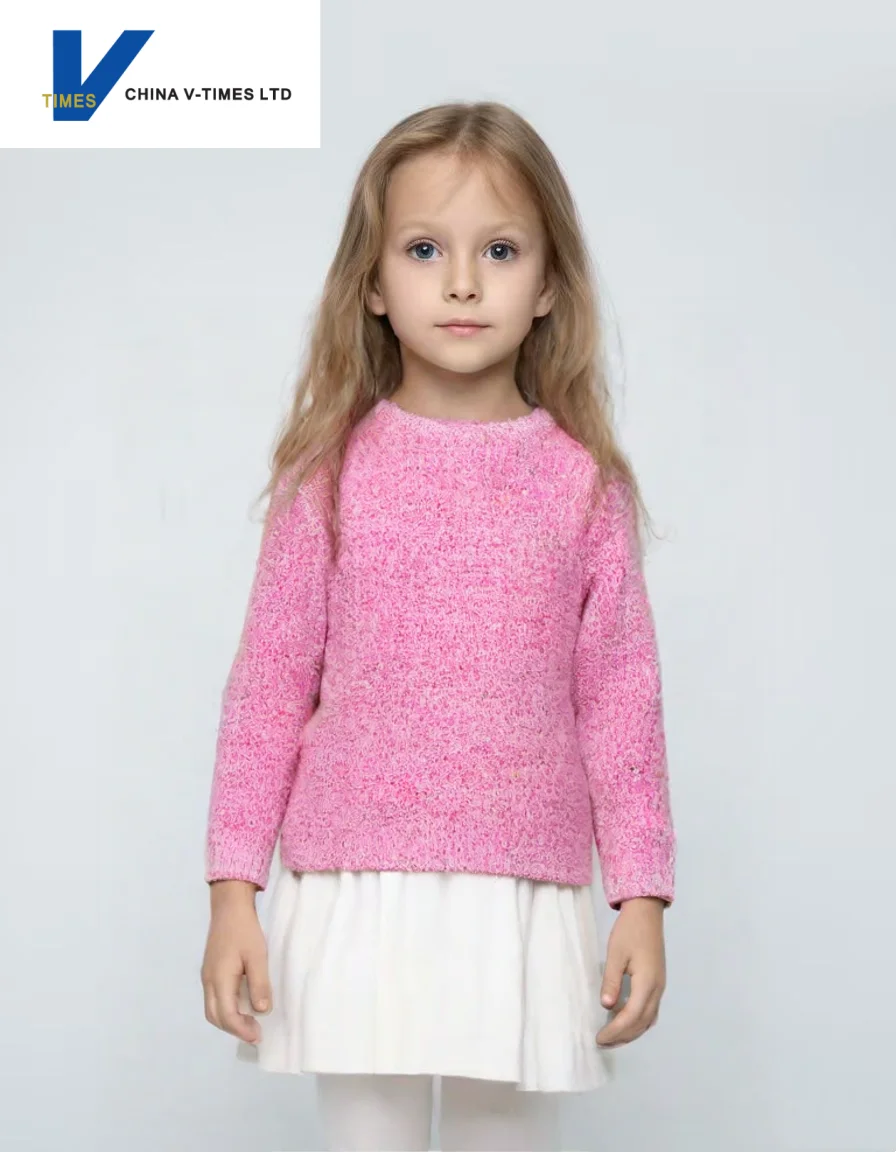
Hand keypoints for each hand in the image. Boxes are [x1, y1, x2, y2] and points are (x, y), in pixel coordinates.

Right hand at [201, 880, 271, 1044]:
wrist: (229, 907)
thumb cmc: (245, 930)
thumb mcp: (257, 956)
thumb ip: (259, 984)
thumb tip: (261, 1011)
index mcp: (219, 979)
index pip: (227, 1015)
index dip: (242, 1029)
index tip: (258, 1036)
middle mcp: (208, 981)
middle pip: (215, 1016)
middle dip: (234, 1029)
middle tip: (255, 1033)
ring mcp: (207, 975)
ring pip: (212, 1009)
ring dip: (229, 1020)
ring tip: (249, 1023)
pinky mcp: (210, 970)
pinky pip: (214, 998)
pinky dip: (226, 1008)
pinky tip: (241, 1005)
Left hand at [595, 896, 666, 1048]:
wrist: (646, 913)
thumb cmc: (629, 931)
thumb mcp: (615, 954)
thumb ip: (612, 981)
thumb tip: (607, 1006)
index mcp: (647, 983)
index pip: (631, 1016)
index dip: (615, 1030)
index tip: (599, 1038)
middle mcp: (657, 989)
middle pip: (642, 1022)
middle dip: (623, 1036)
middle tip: (602, 1042)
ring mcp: (660, 986)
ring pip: (648, 1019)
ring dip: (631, 1031)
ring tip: (612, 1036)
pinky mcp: (658, 982)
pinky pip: (651, 1010)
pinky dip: (638, 1021)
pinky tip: (625, 1020)